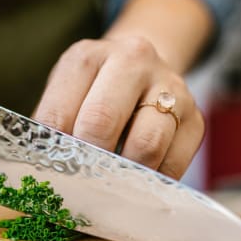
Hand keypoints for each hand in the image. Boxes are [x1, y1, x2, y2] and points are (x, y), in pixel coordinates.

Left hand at [33, 36, 203, 178]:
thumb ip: (54, 127)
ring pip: (145, 146)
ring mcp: (170, 87)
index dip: (52, 152)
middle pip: (101, 123)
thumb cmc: (94, 91)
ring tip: (110, 183)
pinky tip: (138, 179)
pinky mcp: (196, 119)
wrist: (145, 70)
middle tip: (80, 183)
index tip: (52, 175)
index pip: (58, 113)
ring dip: (123, 175)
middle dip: (87, 162)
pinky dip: (152, 181)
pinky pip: (172, 164)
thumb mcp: (67, 94)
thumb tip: (45, 171)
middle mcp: (132, 60)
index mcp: (87, 57)